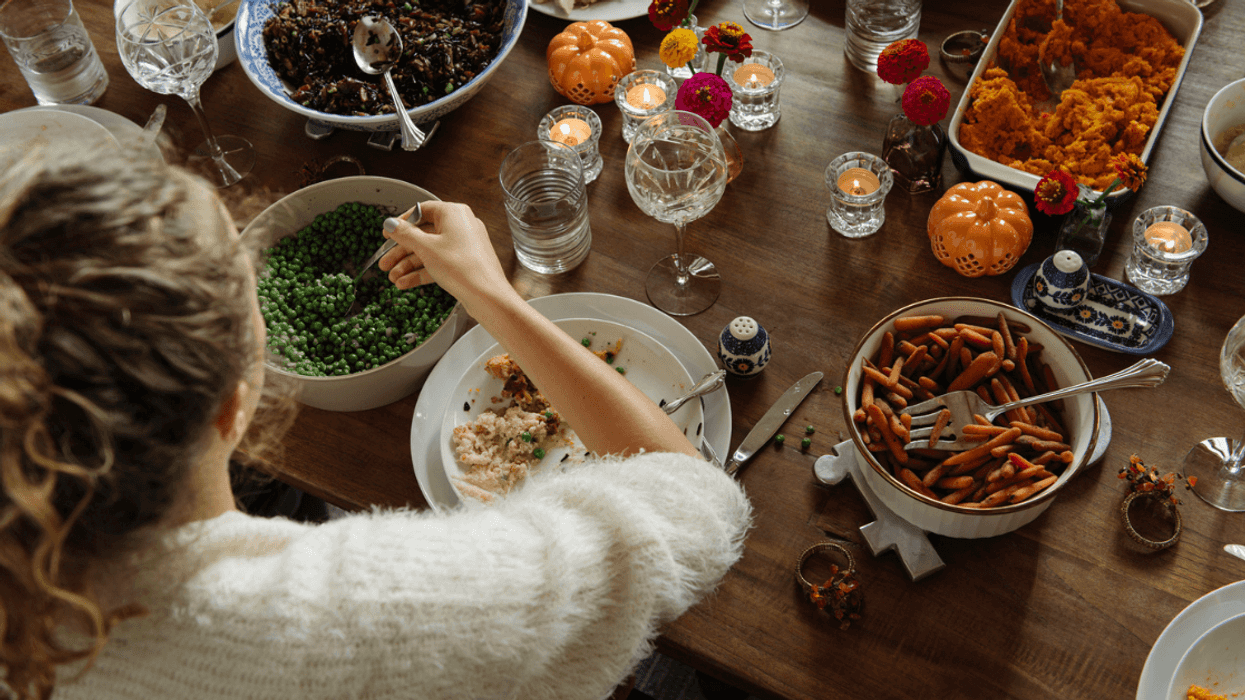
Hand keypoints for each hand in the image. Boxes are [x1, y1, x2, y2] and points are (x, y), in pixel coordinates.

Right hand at [378, 201, 510, 307]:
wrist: (488, 296)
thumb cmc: (461, 267)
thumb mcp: (426, 248)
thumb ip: (405, 234)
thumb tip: (390, 223)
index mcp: (454, 213)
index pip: (422, 210)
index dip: (402, 222)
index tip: (387, 233)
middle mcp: (460, 226)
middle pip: (423, 234)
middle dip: (401, 251)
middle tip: (384, 263)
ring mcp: (463, 245)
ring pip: (429, 251)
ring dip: (408, 265)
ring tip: (391, 278)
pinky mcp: (464, 263)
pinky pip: (439, 263)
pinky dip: (422, 272)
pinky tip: (404, 283)